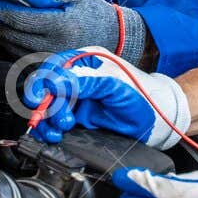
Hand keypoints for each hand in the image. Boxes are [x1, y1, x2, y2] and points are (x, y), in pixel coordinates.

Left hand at [0, 0, 146, 63]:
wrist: (112, 38)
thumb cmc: (92, 13)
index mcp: (61, 26)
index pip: (17, 18)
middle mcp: (52, 47)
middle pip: (8, 32)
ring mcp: (47, 60)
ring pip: (9, 44)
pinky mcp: (44, 67)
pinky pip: (16, 53)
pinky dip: (9, 38)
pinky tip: (10, 26)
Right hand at [22, 48, 188, 148]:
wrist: (158, 119)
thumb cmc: (142, 95)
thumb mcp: (113, 84)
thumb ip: (84, 80)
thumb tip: (55, 82)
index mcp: (84, 61)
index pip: (53, 68)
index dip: (43, 83)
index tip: (39, 98)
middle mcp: (77, 79)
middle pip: (46, 90)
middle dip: (48, 106)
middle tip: (63, 119)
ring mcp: (76, 99)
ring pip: (47, 109)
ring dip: (47, 121)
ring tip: (61, 129)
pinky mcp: (77, 118)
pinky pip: (54, 123)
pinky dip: (50, 130)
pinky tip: (57, 136)